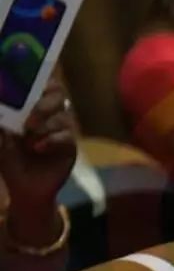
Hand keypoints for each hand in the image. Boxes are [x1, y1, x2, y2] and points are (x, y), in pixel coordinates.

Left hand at [0, 81, 75, 207]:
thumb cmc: (11, 161)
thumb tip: (1, 99)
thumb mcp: (1, 137)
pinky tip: (38, 148)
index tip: (32, 85)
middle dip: (43, 104)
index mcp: (34, 109)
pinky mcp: (70, 148)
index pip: (45, 87)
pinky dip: (51, 140)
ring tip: (29, 137)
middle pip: (59, 97)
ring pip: (63, 117)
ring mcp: (63, 132)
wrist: (24, 189)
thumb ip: (3, 118)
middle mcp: (51, 117)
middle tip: (28, 118)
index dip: (43, 81)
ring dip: (45, 125)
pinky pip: (67, 137)